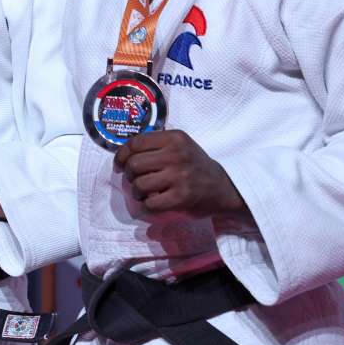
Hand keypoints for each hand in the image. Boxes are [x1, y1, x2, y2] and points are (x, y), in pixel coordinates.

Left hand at [113, 129, 247, 217]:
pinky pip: (149, 203)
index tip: (119, 164)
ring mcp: (180, 176)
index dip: (121, 155)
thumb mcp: (180, 146)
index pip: (135, 143)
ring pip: (139, 184)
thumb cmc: (195, 166)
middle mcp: (177, 154)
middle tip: (134, 180)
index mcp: (174, 138)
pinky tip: (152, 203)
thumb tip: (123, 154)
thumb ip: (155, 146)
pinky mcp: (182, 197)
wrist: (224, 187)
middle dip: (128, 175)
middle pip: (134, 164)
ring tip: (143, 193)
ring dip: (136, 192)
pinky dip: (146, 206)